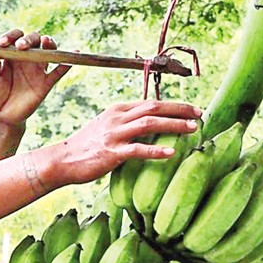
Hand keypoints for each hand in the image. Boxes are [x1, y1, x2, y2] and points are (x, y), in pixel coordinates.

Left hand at [0, 29, 70, 127]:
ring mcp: (38, 69)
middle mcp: (26, 58)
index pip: (14, 38)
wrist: (3, 115)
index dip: (10, 37)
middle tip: (20, 46)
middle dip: (28, 39)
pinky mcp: (46, 83)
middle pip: (34, 40)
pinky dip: (65, 64)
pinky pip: (58, 72)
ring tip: (46, 41)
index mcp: (11, 54)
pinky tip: (71, 57)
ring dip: (49, 43)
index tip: (2, 43)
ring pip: (48, 51)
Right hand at [53, 100, 202, 184]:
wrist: (62, 160)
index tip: (192, 110)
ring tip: (193, 129)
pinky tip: (171, 153)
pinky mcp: (112, 152)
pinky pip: (138, 149)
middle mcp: (116, 118)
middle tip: (200, 114)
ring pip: (149, 124)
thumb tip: (150, 127)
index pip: (150, 102)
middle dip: (179, 110)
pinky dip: (156, 150)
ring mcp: (114, 134)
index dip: (174, 105)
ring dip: (174, 125)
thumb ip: (125, 124)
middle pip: (153, 107)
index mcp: (117, 110)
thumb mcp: (105, 127)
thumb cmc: (86, 146)